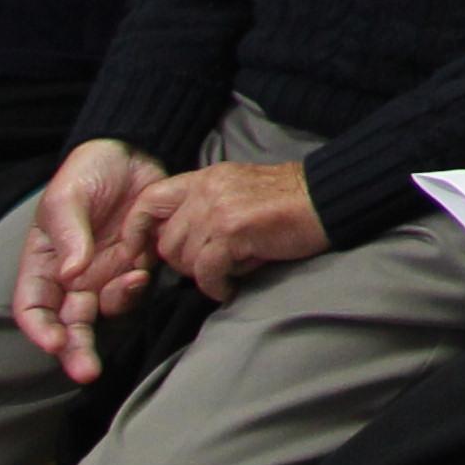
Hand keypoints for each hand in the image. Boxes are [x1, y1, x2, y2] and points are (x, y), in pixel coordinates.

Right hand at [13, 139, 166, 380]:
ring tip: (128, 283)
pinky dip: (135, 289)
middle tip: (87, 372)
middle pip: (68, 324)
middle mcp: (72, 277)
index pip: (33, 306)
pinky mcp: (137, 265)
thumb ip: (69, 235)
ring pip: (103, 313)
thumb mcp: (67, 197)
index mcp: (44, 263)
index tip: (52, 343)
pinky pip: (134, 290)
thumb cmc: (87, 173)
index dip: (39, 329)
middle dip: (75, 351)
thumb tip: (70, 274)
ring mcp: (105, 274)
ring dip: (113, 312)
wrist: (133, 152)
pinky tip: (139, 271)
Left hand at [131, 159, 327, 301]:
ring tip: (229, 273)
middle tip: (211, 267)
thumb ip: (206, 208)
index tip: (141, 255)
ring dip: (204, 275)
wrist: (327, 199)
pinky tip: (232, 286)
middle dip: (184, 264)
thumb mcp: (238, 191)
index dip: (137, 231)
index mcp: (205, 178)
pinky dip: (217, 287)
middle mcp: (206, 190)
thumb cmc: (288, 202)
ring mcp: (218, 209)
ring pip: (184, 260)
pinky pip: (207, 272)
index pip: (149, 200)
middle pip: (165, 242)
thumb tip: (181, 244)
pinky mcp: (233, 231)